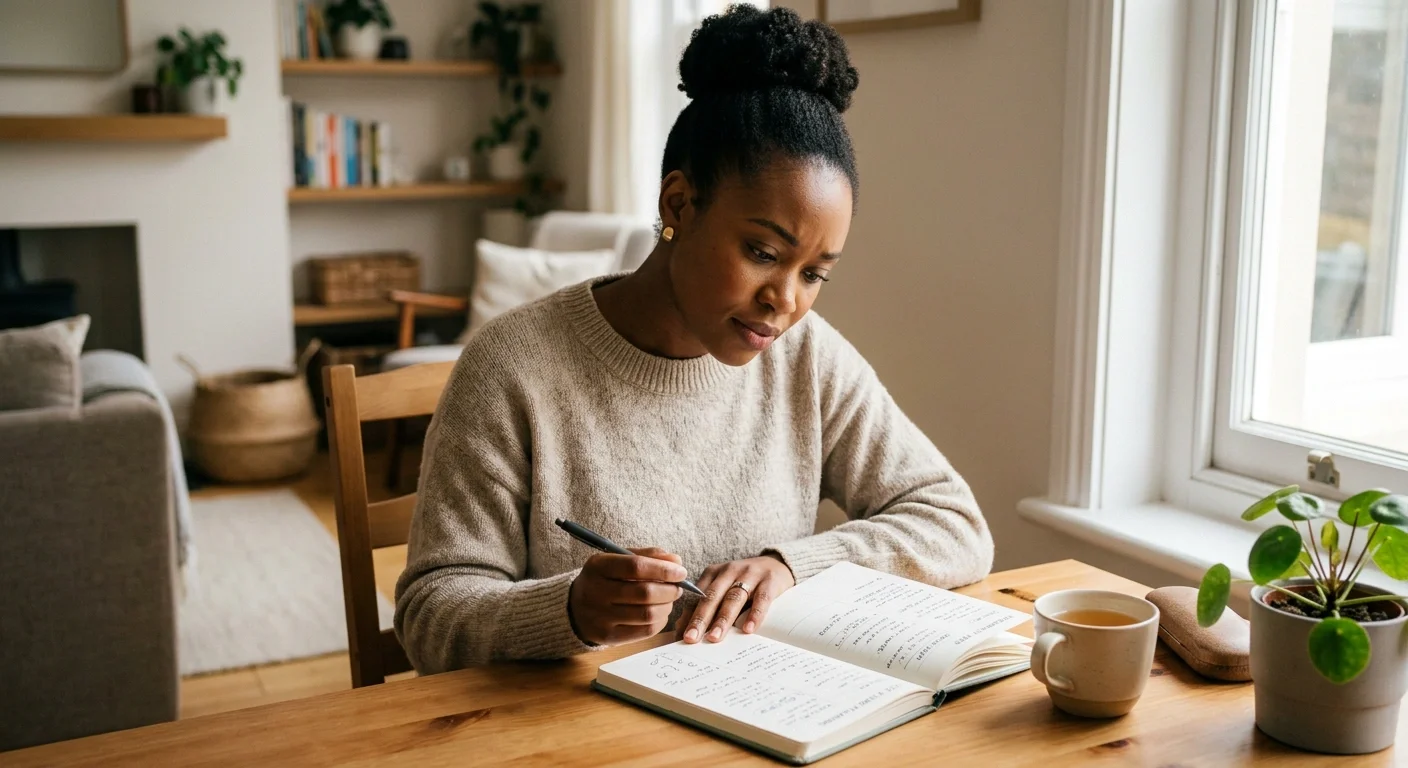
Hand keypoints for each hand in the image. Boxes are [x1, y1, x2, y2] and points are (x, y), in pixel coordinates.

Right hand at [568, 547, 685, 646]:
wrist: (574, 608)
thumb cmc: (604, 579)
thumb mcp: (617, 560)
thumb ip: (647, 556)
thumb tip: (677, 562)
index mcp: (598, 567)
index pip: (636, 566)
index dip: (663, 569)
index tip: (680, 571)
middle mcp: (595, 592)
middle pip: (644, 593)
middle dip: (669, 590)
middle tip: (678, 587)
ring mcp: (600, 617)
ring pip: (647, 614)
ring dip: (667, 606)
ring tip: (669, 600)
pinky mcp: (607, 637)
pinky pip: (644, 631)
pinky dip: (660, 621)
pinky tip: (660, 613)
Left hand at [678, 554, 795, 643]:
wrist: (777, 564)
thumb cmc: (745, 583)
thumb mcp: (725, 588)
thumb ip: (708, 606)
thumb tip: (683, 629)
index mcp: (713, 572)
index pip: (697, 597)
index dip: (688, 616)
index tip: (681, 636)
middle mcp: (729, 571)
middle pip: (712, 597)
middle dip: (700, 619)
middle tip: (691, 639)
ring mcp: (750, 574)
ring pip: (733, 598)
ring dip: (723, 619)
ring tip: (714, 638)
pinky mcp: (769, 580)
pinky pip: (761, 598)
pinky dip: (755, 614)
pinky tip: (748, 629)